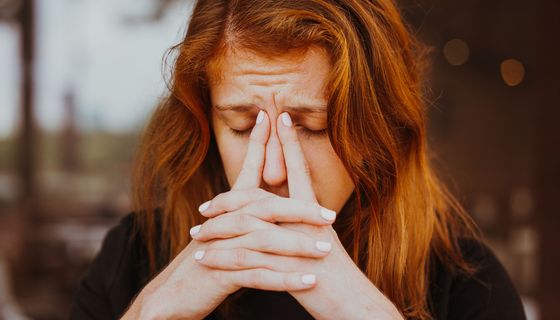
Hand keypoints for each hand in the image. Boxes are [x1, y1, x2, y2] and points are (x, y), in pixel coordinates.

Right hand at [120, 111, 317, 319]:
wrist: (170, 296)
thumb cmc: (206, 263)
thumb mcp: (224, 234)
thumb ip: (246, 215)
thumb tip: (272, 201)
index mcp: (226, 211)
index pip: (246, 172)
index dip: (258, 144)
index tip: (271, 118)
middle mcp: (222, 223)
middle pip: (263, 207)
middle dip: (299, 210)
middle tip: (330, 217)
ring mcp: (219, 248)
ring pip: (262, 240)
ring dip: (296, 246)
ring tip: (324, 251)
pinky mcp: (218, 274)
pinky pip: (256, 275)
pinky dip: (284, 279)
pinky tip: (308, 282)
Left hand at [193, 111, 403, 318]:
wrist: (352, 304)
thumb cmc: (337, 276)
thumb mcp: (321, 241)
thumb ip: (304, 223)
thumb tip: (290, 210)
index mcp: (315, 213)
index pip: (299, 169)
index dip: (289, 141)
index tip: (278, 115)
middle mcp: (307, 221)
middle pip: (264, 194)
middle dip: (228, 197)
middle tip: (206, 202)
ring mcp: (297, 242)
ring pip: (250, 224)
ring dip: (220, 223)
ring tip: (199, 225)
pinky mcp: (287, 266)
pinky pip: (247, 258)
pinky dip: (223, 257)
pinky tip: (205, 258)